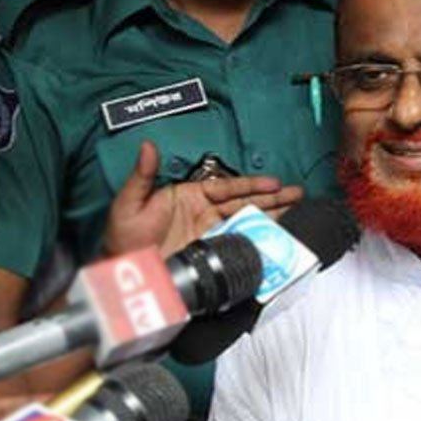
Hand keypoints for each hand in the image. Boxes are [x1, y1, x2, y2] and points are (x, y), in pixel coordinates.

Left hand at [101, 141, 303, 258]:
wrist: (125, 275)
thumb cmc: (124, 239)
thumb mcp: (129, 203)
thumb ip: (142, 175)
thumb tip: (148, 146)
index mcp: (189, 196)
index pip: (227, 188)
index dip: (251, 186)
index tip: (273, 183)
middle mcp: (204, 214)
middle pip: (244, 203)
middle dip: (272, 198)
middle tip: (297, 193)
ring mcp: (210, 234)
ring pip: (247, 221)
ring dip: (272, 215)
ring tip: (296, 210)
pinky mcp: (213, 253)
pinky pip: (239, 243)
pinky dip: (259, 239)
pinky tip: (277, 235)